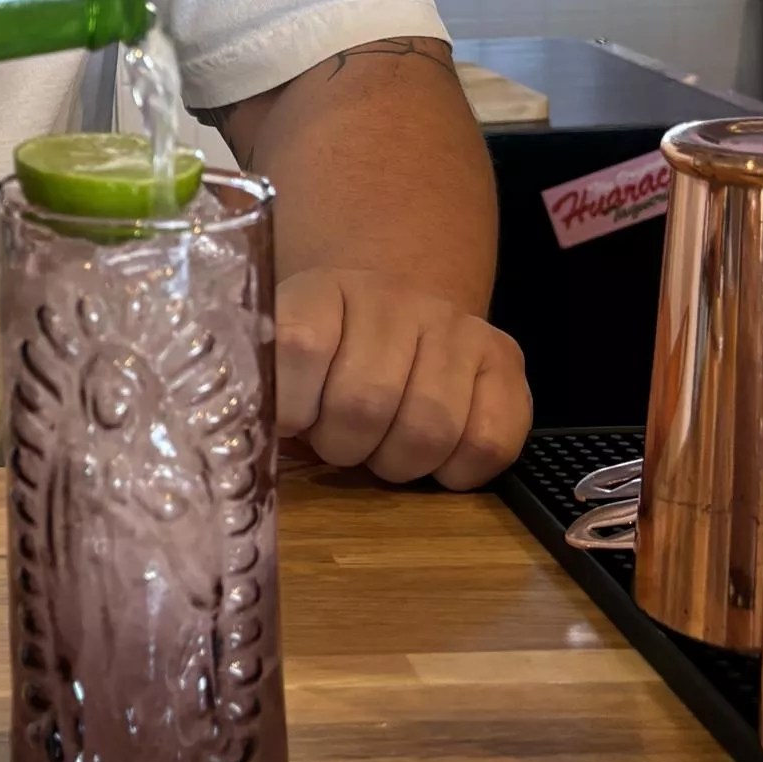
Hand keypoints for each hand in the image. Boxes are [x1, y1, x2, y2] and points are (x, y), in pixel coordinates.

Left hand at [275, 267, 530, 488]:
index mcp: (324, 289)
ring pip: (429, 428)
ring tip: (380, 451)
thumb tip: (256, 434)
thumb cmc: (328, 353)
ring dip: (396, 463)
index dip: (292, 405)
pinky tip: (434, 461)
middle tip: (337, 443)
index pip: (301, 345)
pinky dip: (456, 472)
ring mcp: (456, 325)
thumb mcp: (282, 353)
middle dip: (343, 446)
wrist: (395, 312)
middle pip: (366, 401)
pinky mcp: (506, 358)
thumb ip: (265, 385)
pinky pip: (489, 442)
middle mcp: (394, 297)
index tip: (290, 426)